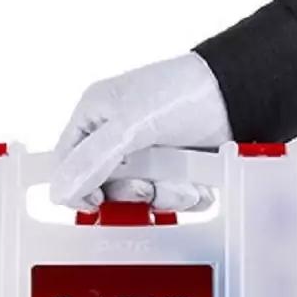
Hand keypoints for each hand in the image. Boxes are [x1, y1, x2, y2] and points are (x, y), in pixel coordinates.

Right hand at [51, 52, 231, 210]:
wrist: (238, 97)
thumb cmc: (181, 93)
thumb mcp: (130, 124)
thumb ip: (92, 160)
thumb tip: (59, 193)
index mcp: (95, 118)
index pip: (68, 163)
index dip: (78, 187)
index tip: (96, 203)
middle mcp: (119, 139)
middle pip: (107, 188)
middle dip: (132, 192)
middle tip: (147, 185)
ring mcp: (150, 158)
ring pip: (143, 199)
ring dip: (165, 195)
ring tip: (181, 180)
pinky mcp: (177, 173)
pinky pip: (173, 201)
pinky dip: (187, 197)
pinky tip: (197, 183)